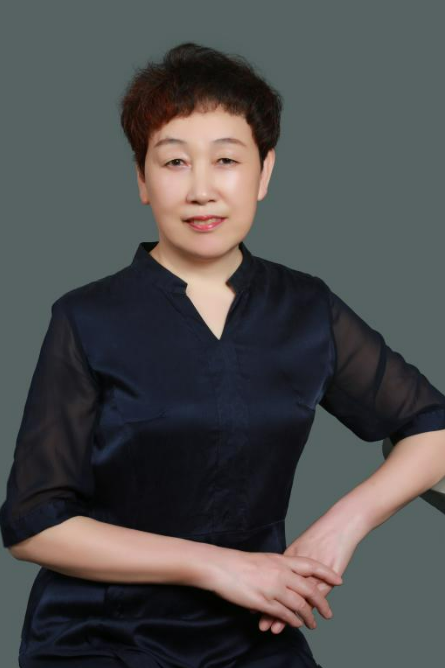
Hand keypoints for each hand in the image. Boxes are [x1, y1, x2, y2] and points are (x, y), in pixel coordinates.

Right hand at [208, 547, 342, 630]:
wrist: (221, 566)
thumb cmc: (240, 562)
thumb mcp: (265, 559)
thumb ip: (279, 566)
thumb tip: (289, 573)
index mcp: (281, 560)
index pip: (311, 565)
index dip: (326, 573)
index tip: (339, 580)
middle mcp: (281, 573)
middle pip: (309, 589)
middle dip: (322, 602)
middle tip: (329, 613)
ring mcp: (273, 588)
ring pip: (299, 604)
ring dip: (308, 616)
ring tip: (314, 624)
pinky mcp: (264, 601)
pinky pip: (284, 614)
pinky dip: (293, 620)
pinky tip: (297, 624)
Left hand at [257, 519, 359, 633]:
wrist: (341, 525)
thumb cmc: (323, 535)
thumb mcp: (302, 548)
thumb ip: (291, 564)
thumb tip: (276, 579)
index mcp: (290, 557)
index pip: (274, 581)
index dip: (263, 595)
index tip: (252, 609)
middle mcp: (298, 564)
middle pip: (281, 591)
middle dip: (270, 609)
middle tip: (260, 624)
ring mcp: (311, 570)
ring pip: (294, 597)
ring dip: (284, 614)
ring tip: (274, 629)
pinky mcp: (326, 575)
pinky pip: (312, 595)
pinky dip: (305, 607)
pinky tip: (299, 618)